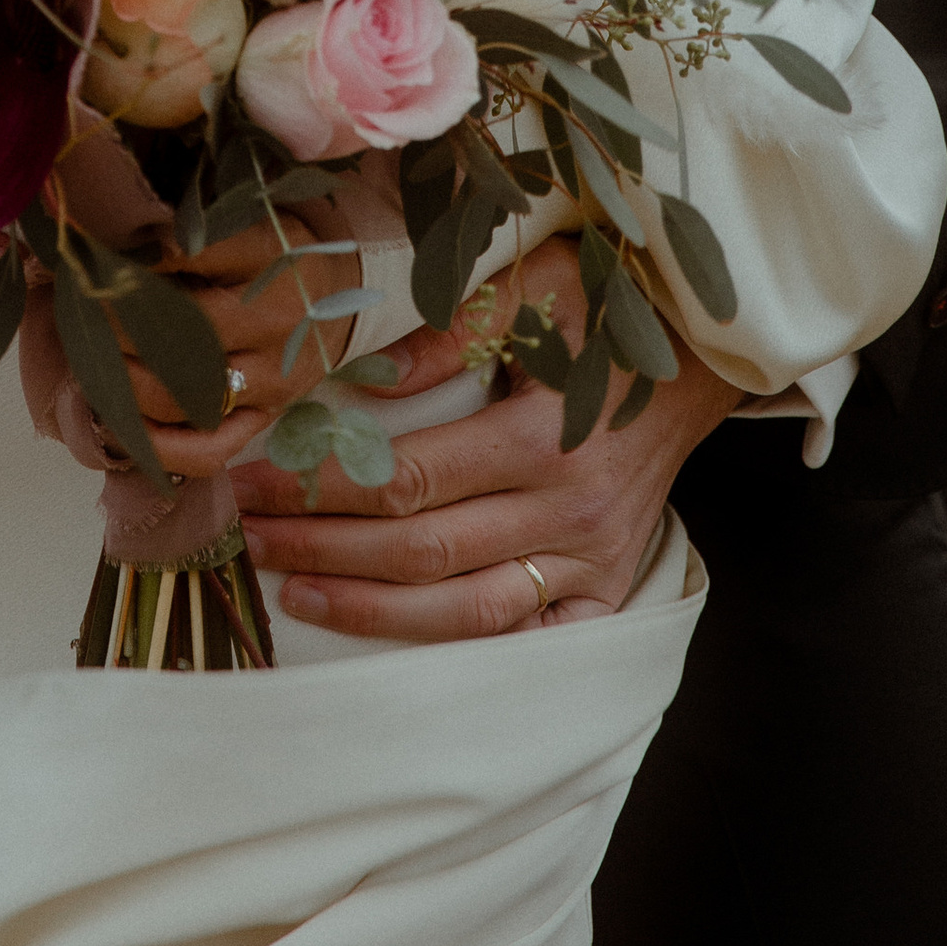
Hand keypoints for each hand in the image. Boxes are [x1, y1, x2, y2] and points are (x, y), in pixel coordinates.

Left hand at [113, 208, 366, 473]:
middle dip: (118, 323)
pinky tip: (122, 426)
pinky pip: (209, 450)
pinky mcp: (267, 418)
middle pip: (182, 329)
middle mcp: (275, 319)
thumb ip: (192, 223)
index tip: (100, 257)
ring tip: (90, 361)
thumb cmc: (275, 251)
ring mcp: (272, 377)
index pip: (192, 254)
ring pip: (184, 395)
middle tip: (83, 310)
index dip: (136, 259)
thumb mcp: (249, 217)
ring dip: (124, 382)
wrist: (343, 297)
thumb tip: (111, 231)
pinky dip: (160, 447)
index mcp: (270, 255)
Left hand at [229, 233, 740, 638]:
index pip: (406, 480)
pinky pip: (528, 642)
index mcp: (545, 438)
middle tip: (244, 536)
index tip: (249, 482)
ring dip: (370, 611)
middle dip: (321, 548)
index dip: (319, 488)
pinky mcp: (609, 590)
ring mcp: (593, 562)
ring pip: (465, 614)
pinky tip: (395, 648)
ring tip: (294, 590)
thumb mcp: (531, 292)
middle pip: (421, 553)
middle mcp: (570, 514)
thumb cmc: (605, 311)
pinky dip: (462, 653)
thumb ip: (445, 335)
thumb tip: (356, 383)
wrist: (702, 355)